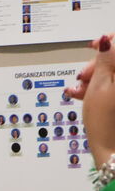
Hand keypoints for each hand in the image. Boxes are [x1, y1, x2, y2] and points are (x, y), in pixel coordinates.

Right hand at [65, 33, 114, 165]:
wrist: (113, 149)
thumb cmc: (107, 122)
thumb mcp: (99, 86)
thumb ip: (104, 60)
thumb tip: (106, 41)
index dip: (108, 42)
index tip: (95, 46)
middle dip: (98, 64)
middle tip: (83, 76)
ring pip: (112, 74)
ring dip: (95, 77)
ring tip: (79, 90)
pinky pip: (111, 86)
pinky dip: (100, 87)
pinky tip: (85, 94)